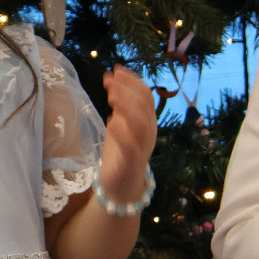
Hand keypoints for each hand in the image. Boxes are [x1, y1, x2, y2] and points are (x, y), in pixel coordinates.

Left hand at [97, 67, 156, 204]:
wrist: (121, 188)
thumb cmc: (120, 154)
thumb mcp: (121, 125)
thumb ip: (121, 107)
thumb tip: (115, 81)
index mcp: (148, 123)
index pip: (146, 97)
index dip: (133, 81)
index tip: (116, 70)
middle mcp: (149, 134)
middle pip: (145, 107)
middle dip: (127, 90)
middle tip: (109, 81)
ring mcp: (141, 149)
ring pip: (141, 125)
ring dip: (126, 107)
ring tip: (110, 96)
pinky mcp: (130, 164)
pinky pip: (130, 147)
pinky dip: (122, 133)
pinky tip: (110, 122)